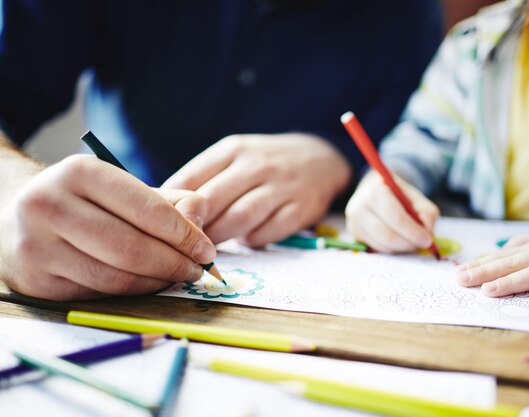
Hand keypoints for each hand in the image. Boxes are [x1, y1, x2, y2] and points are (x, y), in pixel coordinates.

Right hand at [0, 155, 215, 300]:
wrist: (19, 218)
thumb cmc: (86, 202)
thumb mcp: (125, 189)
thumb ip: (170, 201)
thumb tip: (201, 219)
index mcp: (78, 172)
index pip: (145, 208)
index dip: (183, 234)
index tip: (207, 250)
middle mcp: (49, 205)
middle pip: (131, 248)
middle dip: (174, 263)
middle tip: (198, 270)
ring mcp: (36, 245)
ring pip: (116, 276)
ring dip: (157, 282)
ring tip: (179, 277)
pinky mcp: (35, 280)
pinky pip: (98, 293)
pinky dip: (132, 292)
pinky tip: (149, 284)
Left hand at [162, 133, 351, 245]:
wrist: (321, 159)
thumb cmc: (265, 163)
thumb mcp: (234, 157)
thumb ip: (203, 178)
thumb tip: (162, 207)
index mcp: (233, 149)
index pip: (191, 178)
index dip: (172, 205)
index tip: (159, 225)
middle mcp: (257, 164)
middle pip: (212, 200)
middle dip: (192, 226)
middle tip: (177, 245)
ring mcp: (281, 187)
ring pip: (239, 218)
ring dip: (219, 238)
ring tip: (206, 250)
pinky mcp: (300, 209)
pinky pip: (268, 232)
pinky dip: (252, 241)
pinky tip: (246, 242)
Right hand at [345, 170, 438, 252]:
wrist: (375, 189)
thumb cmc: (398, 195)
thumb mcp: (417, 199)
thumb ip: (426, 215)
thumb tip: (427, 236)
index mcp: (376, 192)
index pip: (396, 218)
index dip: (413, 232)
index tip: (427, 239)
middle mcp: (360, 207)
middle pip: (386, 235)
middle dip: (407, 244)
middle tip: (421, 244)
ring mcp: (354, 221)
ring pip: (381, 244)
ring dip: (400, 248)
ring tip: (411, 241)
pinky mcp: (354, 233)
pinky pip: (375, 247)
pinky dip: (391, 248)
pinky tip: (398, 240)